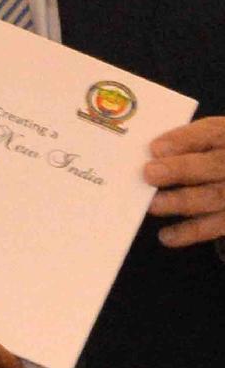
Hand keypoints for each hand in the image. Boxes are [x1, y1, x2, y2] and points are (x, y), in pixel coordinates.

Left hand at [144, 115, 224, 246]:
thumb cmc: (213, 156)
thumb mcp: (209, 141)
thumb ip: (186, 144)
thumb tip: (150, 154)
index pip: (211, 132)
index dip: (184, 139)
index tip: (155, 148)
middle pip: (215, 165)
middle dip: (181, 169)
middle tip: (149, 174)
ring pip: (216, 196)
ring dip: (182, 201)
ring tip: (153, 205)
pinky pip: (217, 227)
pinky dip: (191, 232)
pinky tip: (166, 235)